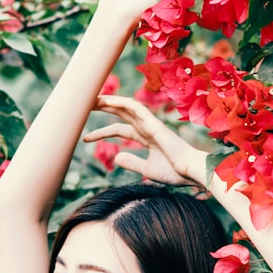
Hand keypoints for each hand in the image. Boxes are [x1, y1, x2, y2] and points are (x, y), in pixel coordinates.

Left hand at [84, 95, 207, 186]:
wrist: (190, 172)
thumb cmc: (175, 172)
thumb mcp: (147, 169)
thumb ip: (132, 162)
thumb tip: (116, 157)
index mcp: (146, 137)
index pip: (119, 129)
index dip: (102, 132)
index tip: (85, 139)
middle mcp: (147, 127)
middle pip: (120, 113)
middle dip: (102, 108)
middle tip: (82, 107)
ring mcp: (150, 123)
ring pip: (125, 106)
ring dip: (108, 101)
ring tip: (90, 100)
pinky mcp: (154, 123)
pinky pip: (135, 108)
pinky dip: (121, 102)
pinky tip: (106, 101)